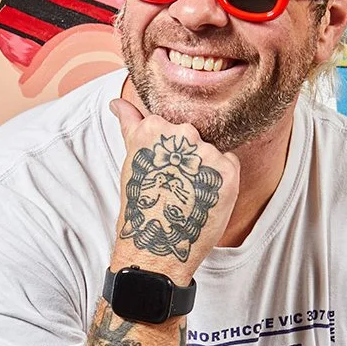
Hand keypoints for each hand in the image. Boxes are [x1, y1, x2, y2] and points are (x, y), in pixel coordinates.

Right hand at [109, 99, 239, 281]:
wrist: (156, 244)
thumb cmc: (141, 203)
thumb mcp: (132, 159)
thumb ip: (130, 123)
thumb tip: (117, 101)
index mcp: (154, 127)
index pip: (172, 127)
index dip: (168, 152)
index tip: (160, 171)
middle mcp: (182, 134)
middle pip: (193, 137)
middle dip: (187, 159)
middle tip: (173, 185)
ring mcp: (206, 152)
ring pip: (211, 151)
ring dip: (204, 170)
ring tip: (188, 194)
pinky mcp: (227, 170)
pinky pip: (229, 164)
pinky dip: (220, 181)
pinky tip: (203, 197)